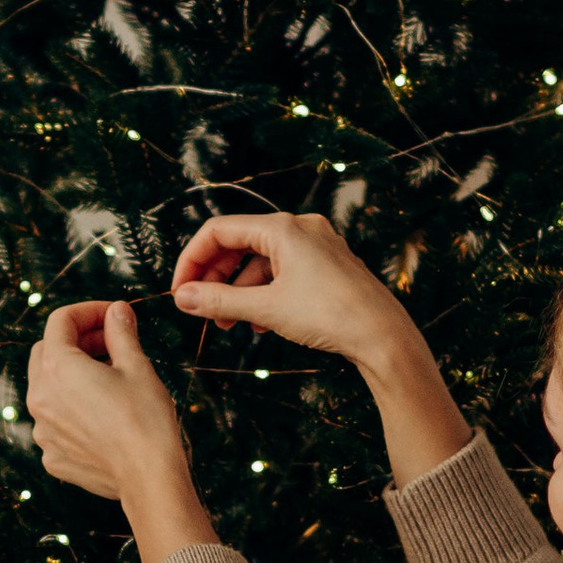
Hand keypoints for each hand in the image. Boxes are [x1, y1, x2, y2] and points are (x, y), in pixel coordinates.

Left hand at [26, 301, 189, 501]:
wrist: (149, 478)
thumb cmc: (146, 419)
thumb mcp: (137, 365)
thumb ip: (120, 332)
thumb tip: (117, 311)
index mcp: (56, 369)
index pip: (60, 321)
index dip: (89, 311)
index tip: (114, 315)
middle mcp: (39, 398)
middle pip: (47, 352)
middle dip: (78, 341)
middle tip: (112, 343)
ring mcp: (42, 431)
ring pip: (48, 389)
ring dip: (73, 376)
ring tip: (111, 379)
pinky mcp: (52, 457)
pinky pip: (55, 423)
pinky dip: (73, 411)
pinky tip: (103, 415)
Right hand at [172, 213, 470, 484]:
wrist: (382, 335)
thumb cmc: (329, 315)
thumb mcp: (266, 308)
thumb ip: (219, 301)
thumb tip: (182, 298)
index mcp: (281, 228)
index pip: (219, 231)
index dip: (192, 260)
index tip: (180, 292)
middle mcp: (300, 228)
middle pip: (239, 243)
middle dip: (215, 278)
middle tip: (200, 309)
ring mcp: (317, 245)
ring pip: (261, 261)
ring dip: (238, 290)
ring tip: (228, 324)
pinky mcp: (328, 265)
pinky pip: (283, 271)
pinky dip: (264, 293)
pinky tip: (260, 323)